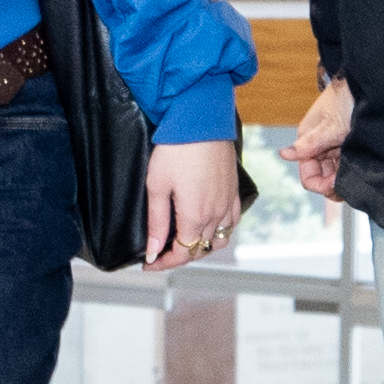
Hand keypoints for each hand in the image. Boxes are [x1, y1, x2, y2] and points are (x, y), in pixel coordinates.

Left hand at [140, 137, 241, 268]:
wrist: (202, 120)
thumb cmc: (177, 148)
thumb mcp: (157, 186)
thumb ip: (157, 222)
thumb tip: (153, 250)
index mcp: (195, 215)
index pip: (183, 253)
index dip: (164, 263)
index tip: (150, 263)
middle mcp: (216, 213)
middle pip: (199, 248)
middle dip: (179, 255)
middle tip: (160, 252)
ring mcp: (228, 203)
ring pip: (219, 239)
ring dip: (201, 245)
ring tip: (182, 241)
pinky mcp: (234, 191)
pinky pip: (232, 222)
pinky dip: (221, 231)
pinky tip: (208, 225)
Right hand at [283, 75, 353, 200]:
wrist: (367, 85)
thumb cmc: (346, 99)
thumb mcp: (330, 126)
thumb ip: (308, 144)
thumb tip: (283, 154)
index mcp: (308, 141)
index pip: (308, 175)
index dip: (320, 185)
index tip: (336, 185)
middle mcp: (318, 146)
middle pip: (322, 178)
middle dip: (333, 185)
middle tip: (350, 183)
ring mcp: (333, 146)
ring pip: (335, 174)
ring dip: (344, 178)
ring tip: (357, 176)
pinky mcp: (348, 145)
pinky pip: (346, 165)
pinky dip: (352, 171)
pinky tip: (361, 169)